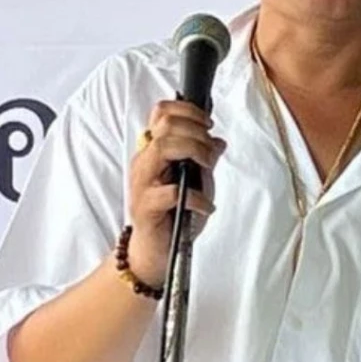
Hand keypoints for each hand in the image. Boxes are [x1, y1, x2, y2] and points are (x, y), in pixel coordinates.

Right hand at [126, 100, 224, 285]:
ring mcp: (142, 183)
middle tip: (210, 149)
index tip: (208, 124)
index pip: (162, 113)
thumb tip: (218, 141)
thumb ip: (204, 160)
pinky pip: (171, 192)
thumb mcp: (197, 182)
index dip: (187, 111)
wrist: (156, 251)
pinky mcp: (145, 207)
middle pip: (165, 125)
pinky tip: (205, 205)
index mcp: (154, 151)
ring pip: (163, 148)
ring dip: (193, 151)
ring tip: (207, 166)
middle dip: (196, 130)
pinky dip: (195, 197)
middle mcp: (145, 162)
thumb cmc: (175, 214)